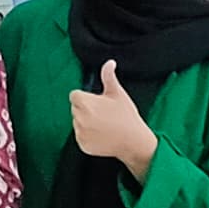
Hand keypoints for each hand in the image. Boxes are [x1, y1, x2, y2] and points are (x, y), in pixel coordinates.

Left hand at [67, 59, 156, 179]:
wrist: (133, 141)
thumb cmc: (126, 116)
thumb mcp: (117, 93)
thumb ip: (108, 76)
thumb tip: (109, 63)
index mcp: (85, 103)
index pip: (75, 95)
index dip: (85, 97)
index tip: (96, 102)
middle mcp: (79, 118)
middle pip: (75, 108)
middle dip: (85, 109)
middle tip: (103, 113)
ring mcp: (80, 132)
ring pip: (78, 122)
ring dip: (86, 122)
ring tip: (104, 125)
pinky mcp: (82, 145)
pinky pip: (81, 136)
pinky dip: (88, 136)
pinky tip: (102, 135)